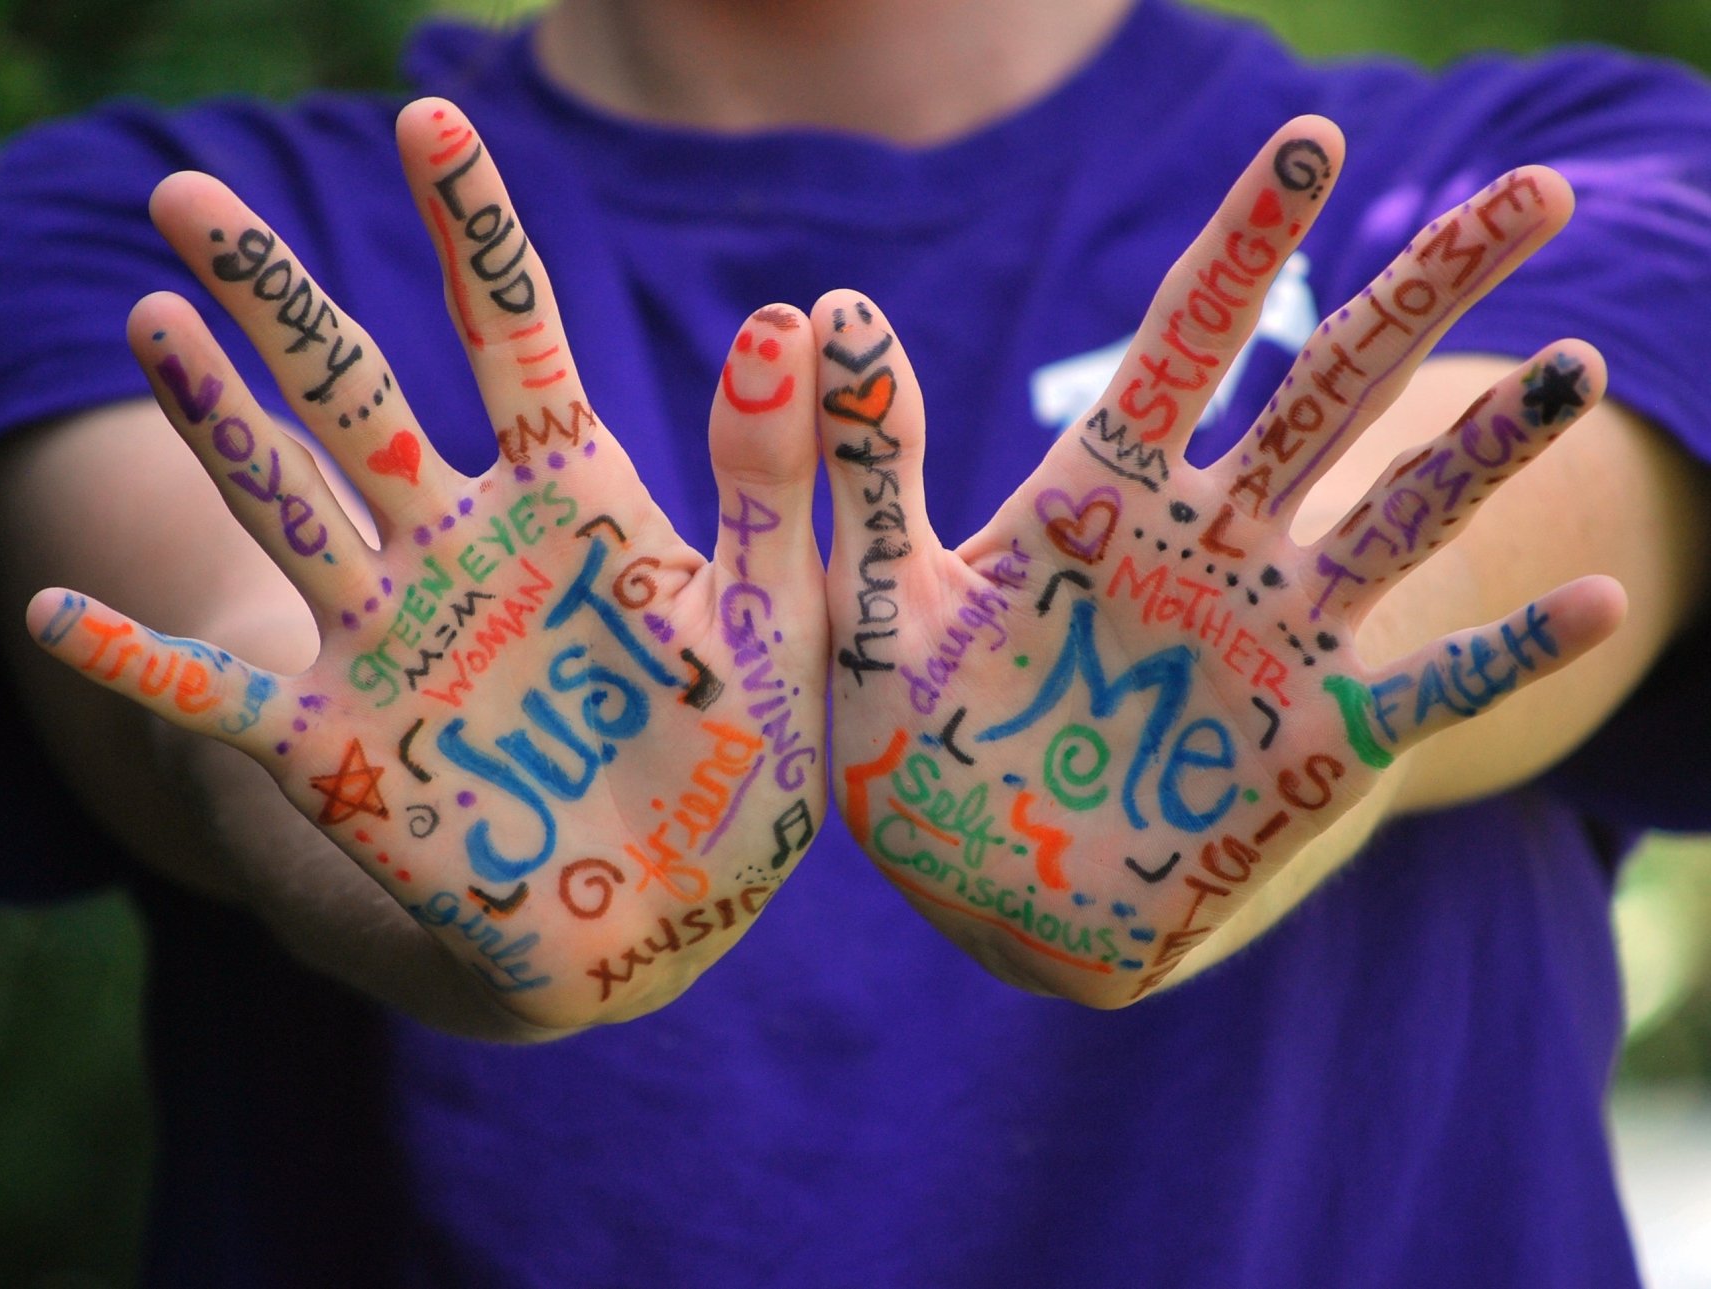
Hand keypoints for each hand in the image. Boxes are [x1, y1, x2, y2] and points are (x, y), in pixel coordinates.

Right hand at [26, 100, 826, 1028]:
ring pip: (281, 502)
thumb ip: (771, 482)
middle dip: (276, 297)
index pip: (510, 336)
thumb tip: (788, 316)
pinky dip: (140, 666)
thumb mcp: (776, 621)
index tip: (429, 114)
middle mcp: (457, 545)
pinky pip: (217, 698)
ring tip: (148, 316)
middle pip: (351, 393)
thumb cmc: (735, 765)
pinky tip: (56, 619)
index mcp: (570, 502)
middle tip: (189, 192)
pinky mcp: (336, 747)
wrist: (661, 918)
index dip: (470, 230)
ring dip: (212, 419)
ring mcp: (386, 638)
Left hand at [815, 117, 1623, 1006]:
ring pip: (1400, 515)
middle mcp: (1209, 544)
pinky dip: (1508, 655)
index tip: (1310, 140)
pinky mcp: (1315, 741)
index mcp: (1104, 498)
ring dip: (1489, 446)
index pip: (1186, 343)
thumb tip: (827, 304)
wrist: (986, 888)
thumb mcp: (879, 601)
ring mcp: (1274, 634)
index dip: (1246, 245)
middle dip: (1425, 292)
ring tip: (1578, 362)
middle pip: (1331, 392)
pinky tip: (1598, 605)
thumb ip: (869, 466)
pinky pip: (1429, 691)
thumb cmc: (924, 742)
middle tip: (1530, 191)